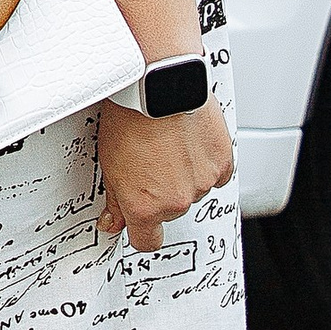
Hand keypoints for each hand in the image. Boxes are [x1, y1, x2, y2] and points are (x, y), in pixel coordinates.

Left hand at [97, 96, 233, 251]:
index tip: (140, 223)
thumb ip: (116, 200)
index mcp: (144, 207)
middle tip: (150, 162)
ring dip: (185, 175)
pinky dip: (206, 163)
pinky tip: (190, 143)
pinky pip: (216, 174)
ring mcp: (201, 184)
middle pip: (170, 210)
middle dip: (161, 192)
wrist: (157, 88)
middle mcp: (175, 201)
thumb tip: (113, 222)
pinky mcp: (221, 164)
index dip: (142, 231)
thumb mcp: (109, 164)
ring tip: (170, 146)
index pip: (147, 241)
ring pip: (193, 190)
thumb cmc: (129, 119)